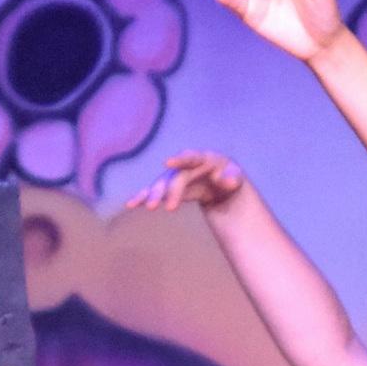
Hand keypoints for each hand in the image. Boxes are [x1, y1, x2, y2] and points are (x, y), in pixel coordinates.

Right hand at [131, 150, 246, 215]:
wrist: (221, 183)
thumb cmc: (230, 177)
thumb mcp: (236, 177)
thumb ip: (233, 178)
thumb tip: (227, 181)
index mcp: (203, 159)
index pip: (191, 157)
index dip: (180, 159)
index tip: (168, 163)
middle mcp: (186, 166)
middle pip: (174, 177)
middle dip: (169, 191)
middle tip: (167, 207)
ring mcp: (176, 177)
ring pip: (161, 185)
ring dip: (153, 195)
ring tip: (148, 207)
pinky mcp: (169, 189)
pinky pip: (154, 192)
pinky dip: (142, 197)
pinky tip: (130, 204)